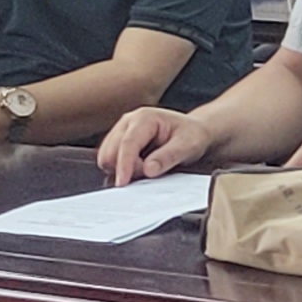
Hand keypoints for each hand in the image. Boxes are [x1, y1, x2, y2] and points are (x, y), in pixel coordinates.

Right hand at [95, 108, 210, 184]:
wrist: (194, 131)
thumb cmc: (192, 135)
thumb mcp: (188, 146)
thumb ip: (168, 157)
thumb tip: (148, 170)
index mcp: (144, 118)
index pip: (127, 143)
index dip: (124, 165)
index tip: (122, 183)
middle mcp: (128, 121)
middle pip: (111, 151)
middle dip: (126, 168)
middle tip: (149, 173)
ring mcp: (121, 131)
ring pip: (107, 157)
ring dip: (123, 169)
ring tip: (147, 168)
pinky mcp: (118, 142)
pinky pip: (111, 160)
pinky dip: (122, 169)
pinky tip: (139, 168)